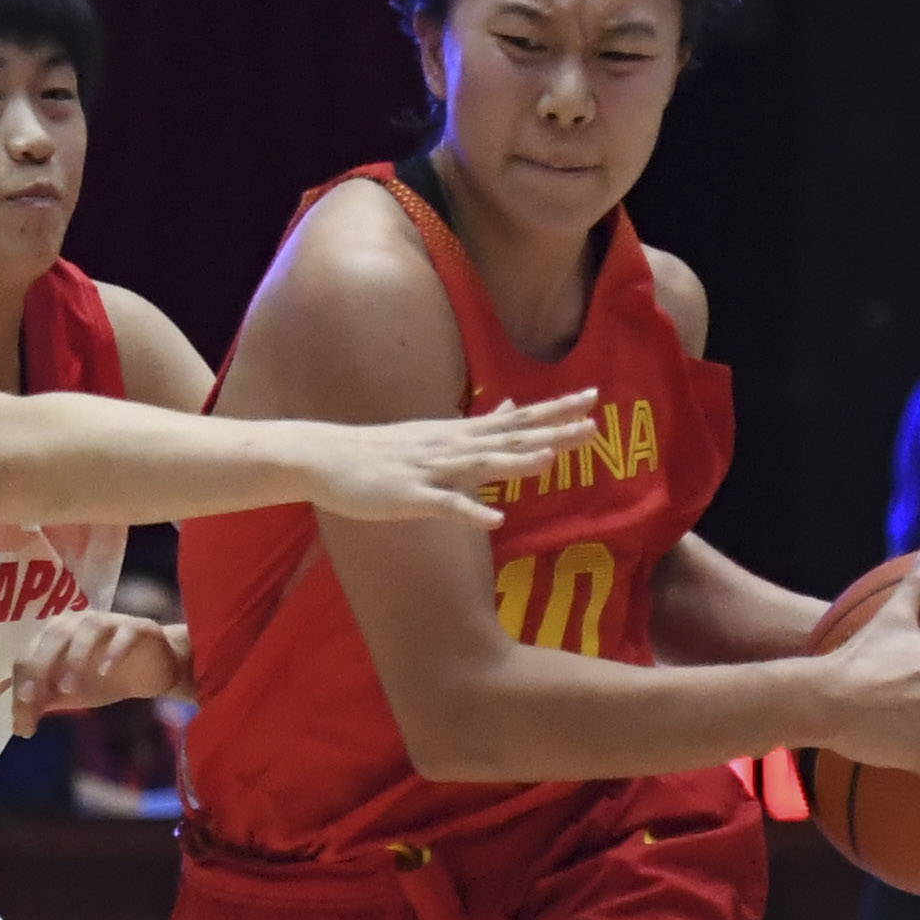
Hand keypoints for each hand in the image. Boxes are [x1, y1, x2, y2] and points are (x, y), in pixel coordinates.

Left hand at [16, 609, 189, 726]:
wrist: (153, 670)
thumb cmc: (104, 678)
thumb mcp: (69, 694)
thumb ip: (44, 702)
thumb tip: (21, 727)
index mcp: (53, 636)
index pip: (29, 655)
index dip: (22, 686)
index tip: (23, 721)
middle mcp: (77, 622)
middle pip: (53, 637)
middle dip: (39, 668)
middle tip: (33, 699)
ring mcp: (109, 622)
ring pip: (87, 631)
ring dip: (74, 658)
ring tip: (69, 690)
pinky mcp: (138, 628)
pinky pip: (124, 634)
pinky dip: (113, 651)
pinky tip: (105, 672)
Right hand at [301, 392, 601, 524]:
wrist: (325, 457)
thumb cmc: (384, 450)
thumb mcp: (438, 432)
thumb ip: (479, 425)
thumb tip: (512, 406)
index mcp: (461, 434)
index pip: (518, 420)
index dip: (556, 411)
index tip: (593, 399)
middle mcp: (452, 446)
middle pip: (510, 437)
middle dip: (552, 431)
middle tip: (594, 423)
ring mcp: (431, 471)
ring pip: (480, 465)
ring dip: (516, 462)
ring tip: (552, 458)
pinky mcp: (410, 497)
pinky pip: (444, 506)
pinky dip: (469, 511)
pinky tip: (495, 519)